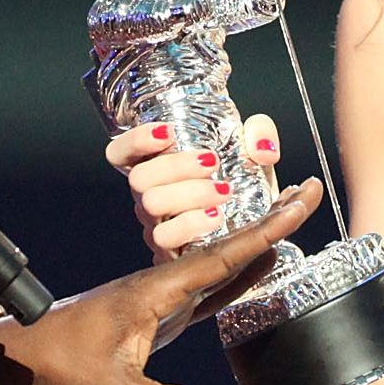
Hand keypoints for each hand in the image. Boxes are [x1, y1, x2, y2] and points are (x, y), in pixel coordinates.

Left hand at [0, 178, 324, 384]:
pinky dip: (237, 274)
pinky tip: (258, 269)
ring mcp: (160, 295)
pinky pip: (206, 287)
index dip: (267, 231)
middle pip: (228, 247)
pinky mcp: (156, 311)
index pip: (223, 256)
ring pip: (219, 262)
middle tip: (310, 190)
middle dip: (271, 220)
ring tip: (293, 217)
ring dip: (257, 242)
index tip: (300, 201)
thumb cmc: (60, 365)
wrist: (20, 352)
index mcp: (156, 290)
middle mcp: (162, 283)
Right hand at [104, 114, 282, 258]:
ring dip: (189, 193)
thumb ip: (259, 135)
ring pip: (151, 204)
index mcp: (160, 167)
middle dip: (176, 166)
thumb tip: (261, 148)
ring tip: (224, 191)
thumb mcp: (253, 153)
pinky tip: (216, 217)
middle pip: (139, 177)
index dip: (135, 141)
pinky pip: (166, 238)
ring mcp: (157, 225)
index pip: (121, 153)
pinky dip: (191, 223)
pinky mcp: (170, 251)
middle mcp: (150, 196)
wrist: (258, 231)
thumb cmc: (246, 187)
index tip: (169, 133)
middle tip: (212, 162)